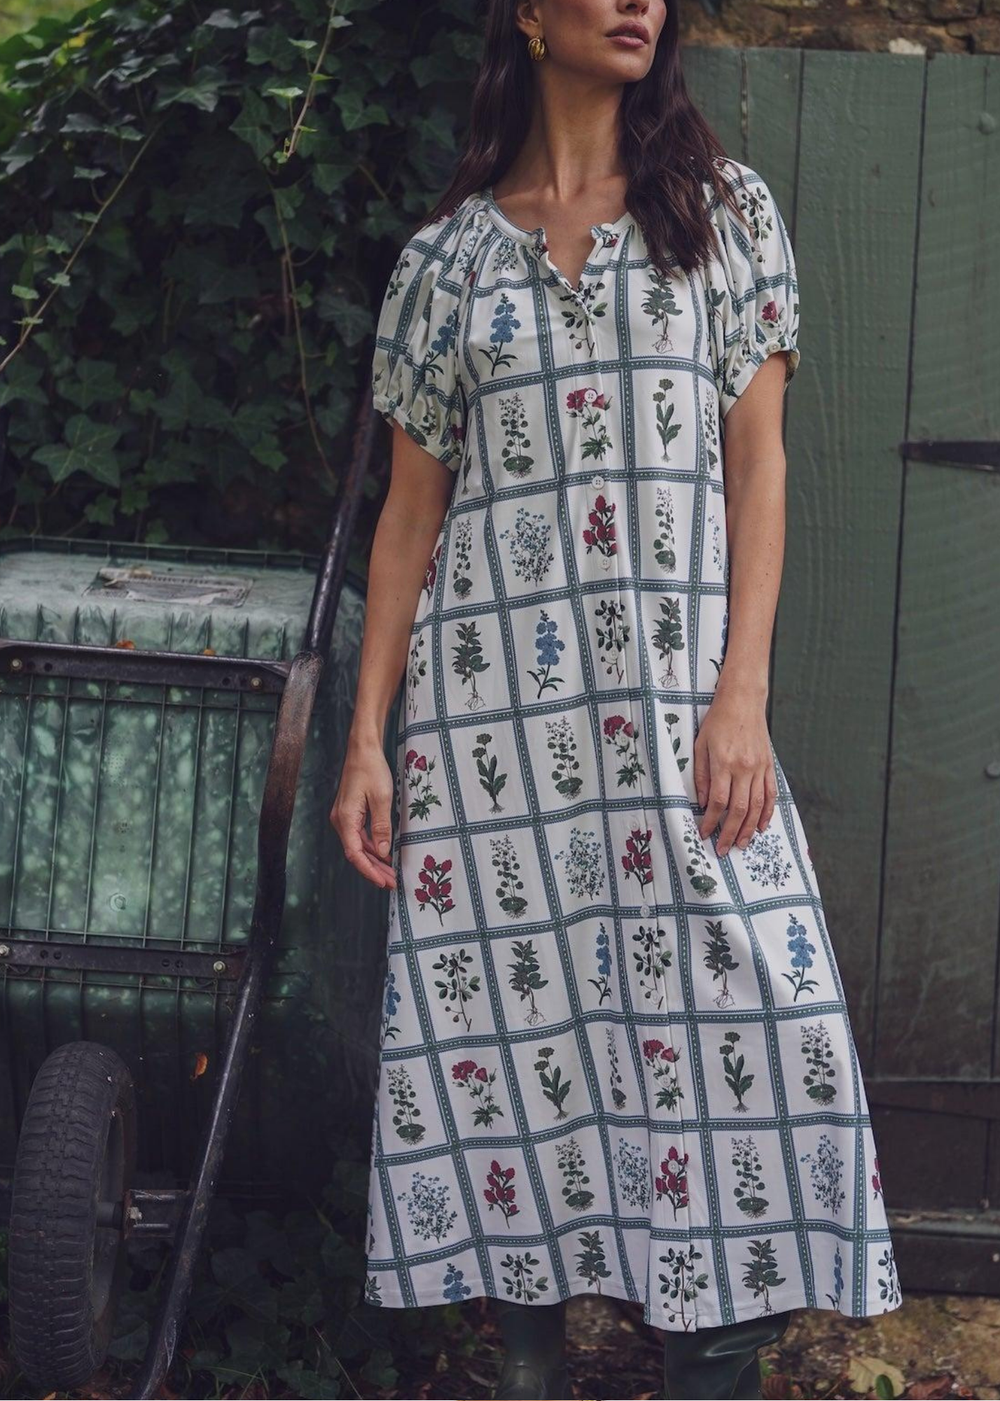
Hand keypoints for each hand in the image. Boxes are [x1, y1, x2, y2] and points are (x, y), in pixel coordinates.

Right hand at [329, 738, 397, 888]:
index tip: (383, 882)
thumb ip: (382, 826)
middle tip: (392, 882)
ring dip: (374, 860)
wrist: (363, 749)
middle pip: (356, 853)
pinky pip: (360, 836)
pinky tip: (384, 854)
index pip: (355, 854)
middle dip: (374, 870)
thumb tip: (383, 852)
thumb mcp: (382, 798)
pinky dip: (372, 847)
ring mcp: (344, 817)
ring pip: (358, 846)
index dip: (369, 871)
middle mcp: (341, 820)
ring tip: (391, 872)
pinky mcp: (350, 812)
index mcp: (345, 819)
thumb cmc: (371, 769)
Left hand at [692, 682, 776, 856]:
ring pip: (757, 806)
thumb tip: (702, 803)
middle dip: (729, 832)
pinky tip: (761, 826)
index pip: (717, 801)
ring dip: (748, 828)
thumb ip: (701, 775)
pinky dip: (767, 813)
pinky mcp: (769, 766)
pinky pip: (770, 794)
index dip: (711, 821)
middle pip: (739, 808)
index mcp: (724, 762)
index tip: (705, 834)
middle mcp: (744, 768)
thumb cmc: (717, 722)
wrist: (743, 701)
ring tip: (741, 844)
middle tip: (723, 849)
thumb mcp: (700, 745)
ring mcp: (759, 767)